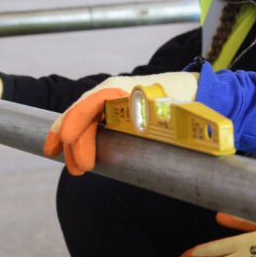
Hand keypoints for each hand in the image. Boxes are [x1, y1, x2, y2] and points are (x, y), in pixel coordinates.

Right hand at [42, 72, 198, 174]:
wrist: (189, 89)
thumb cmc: (181, 97)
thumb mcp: (172, 105)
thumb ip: (158, 113)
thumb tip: (147, 121)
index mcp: (124, 87)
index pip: (94, 100)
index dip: (77, 117)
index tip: (66, 137)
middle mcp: (112, 91)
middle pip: (84, 113)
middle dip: (75, 141)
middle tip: (78, 169)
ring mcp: (110, 101)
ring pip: (84, 119)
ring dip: (74, 142)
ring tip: (75, 168)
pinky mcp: (112, 112)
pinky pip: (90, 123)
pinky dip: (78, 138)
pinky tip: (68, 152)